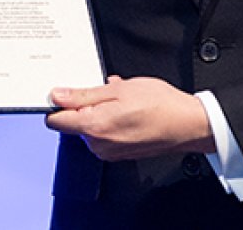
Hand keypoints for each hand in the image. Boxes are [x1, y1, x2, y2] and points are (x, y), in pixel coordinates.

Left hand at [44, 75, 214, 161]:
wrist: (187, 124)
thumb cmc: (160, 105)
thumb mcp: (118, 89)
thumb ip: (83, 95)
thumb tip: (58, 96)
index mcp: (94, 128)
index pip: (55, 121)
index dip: (59, 104)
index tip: (67, 93)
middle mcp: (98, 145)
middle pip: (73, 124)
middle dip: (85, 106)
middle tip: (108, 94)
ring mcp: (109, 152)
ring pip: (90, 128)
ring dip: (100, 113)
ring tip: (123, 102)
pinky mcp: (119, 154)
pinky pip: (104, 135)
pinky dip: (110, 122)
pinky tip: (128, 112)